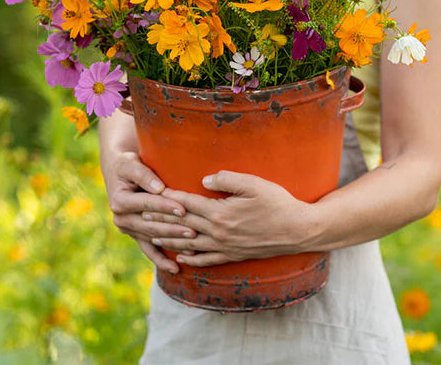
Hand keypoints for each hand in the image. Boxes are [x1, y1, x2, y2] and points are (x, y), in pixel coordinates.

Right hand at [102, 150, 196, 273]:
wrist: (118, 173)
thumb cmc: (128, 164)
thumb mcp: (131, 164)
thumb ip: (143, 175)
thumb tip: (158, 188)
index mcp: (120, 201)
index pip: (147, 204)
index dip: (165, 206)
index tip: (182, 208)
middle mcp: (121, 219)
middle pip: (152, 225)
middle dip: (173, 228)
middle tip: (194, 230)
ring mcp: (128, 229)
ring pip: (153, 238)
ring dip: (172, 243)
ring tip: (192, 246)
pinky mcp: (135, 235)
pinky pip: (149, 250)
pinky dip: (161, 260)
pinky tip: (175, 269)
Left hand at [144, 171, 308, 266]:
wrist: (299, 230)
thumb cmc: (278, 203)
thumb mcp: (254, 184)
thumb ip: (228, 179)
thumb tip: (204, 180)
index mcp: (221, 213)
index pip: (187, 203)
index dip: (168, 197)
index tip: (152, 192)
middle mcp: (219, 233)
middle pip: (183, 225)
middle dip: (161, 219)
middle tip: (141, 214)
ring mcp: (225, 247)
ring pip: (190, 244)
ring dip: (169, 240)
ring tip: (151, 236)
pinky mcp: (234, 255)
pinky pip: (207, 260)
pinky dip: (191, 259)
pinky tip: (180, 258)